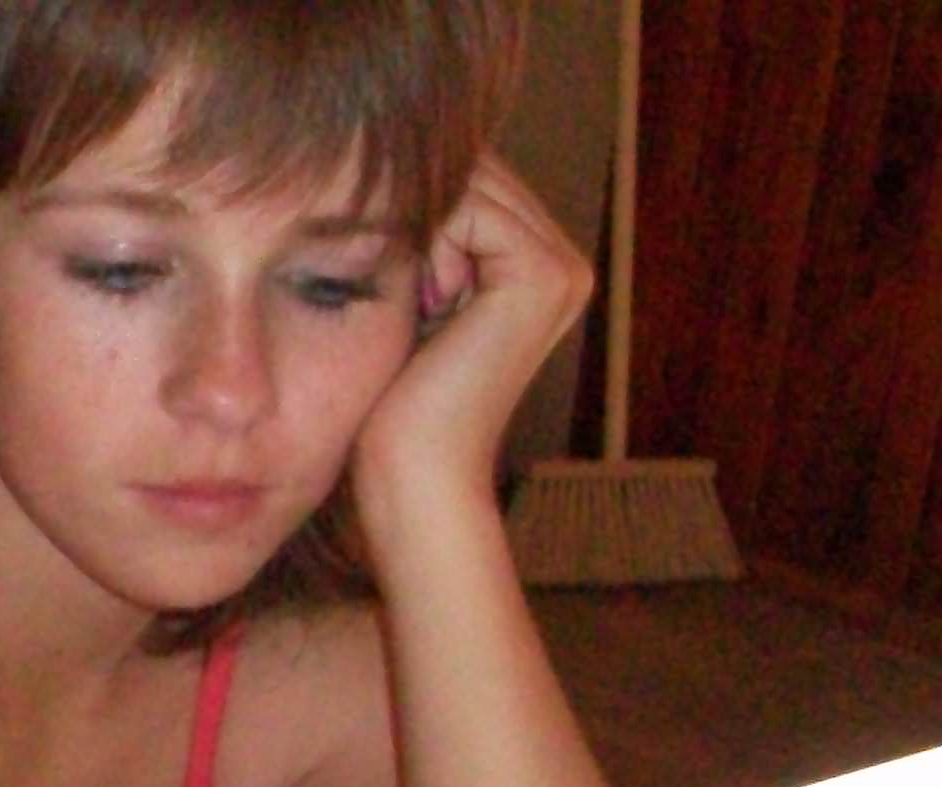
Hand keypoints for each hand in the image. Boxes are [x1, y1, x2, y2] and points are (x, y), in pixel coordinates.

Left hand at [353, 156, 594, 503]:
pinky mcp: (544, 275)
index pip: (474, 180)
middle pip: (478, 173)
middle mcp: (564, 262)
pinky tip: (423, 298)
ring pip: (471, 185)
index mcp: (539, 266)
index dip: (415, 193)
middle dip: (418, 201)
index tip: (377, 253)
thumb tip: (395, 162)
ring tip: (409, 295)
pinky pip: (471, 208)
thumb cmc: (395, 400)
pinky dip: (429, 239)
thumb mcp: (408, 299)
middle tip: (389, 270)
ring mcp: (563, 267)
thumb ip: (422, 236)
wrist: (413, 469)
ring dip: (419, 226)